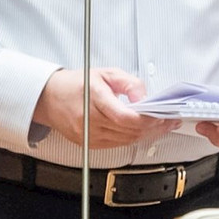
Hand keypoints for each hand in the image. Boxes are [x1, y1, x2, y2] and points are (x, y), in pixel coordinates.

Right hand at [32, 68, 179, 149]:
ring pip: (126, 140)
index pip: (125, 117)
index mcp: (94, 98)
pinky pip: (117, 144)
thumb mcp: (105, 73)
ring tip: (160, 126)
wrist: (49, 99)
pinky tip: (142, 131)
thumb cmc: (76, 84)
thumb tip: (145, 97)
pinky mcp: (89, 144)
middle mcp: (90, 120)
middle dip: (153, 127)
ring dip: (146, 135)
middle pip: (129, 130)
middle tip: (169, 120)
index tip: (161, 115)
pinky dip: (133, 138)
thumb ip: (129, 83)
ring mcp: (89, 135)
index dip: (147, 119)